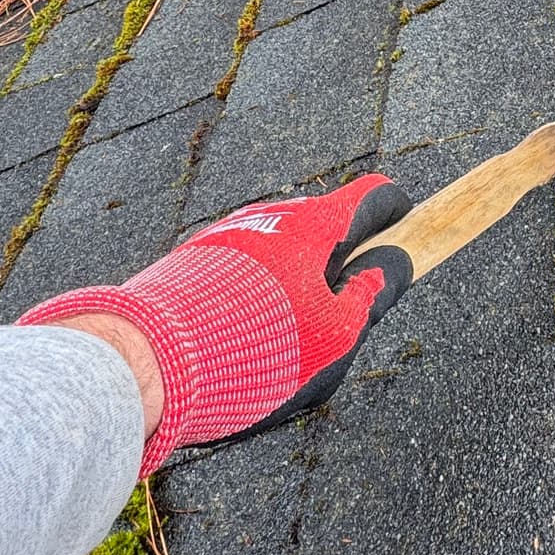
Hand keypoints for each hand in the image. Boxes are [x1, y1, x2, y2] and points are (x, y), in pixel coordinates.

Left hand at [19, 174, 412, 472]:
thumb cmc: (257, 347)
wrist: (147, 358)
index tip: (406, 229)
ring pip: (278, 251)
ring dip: (292, 280)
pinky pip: (239, 270)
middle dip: (339, 260)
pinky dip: (253, 295)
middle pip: (322, 226)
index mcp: (314, 226)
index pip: (371, 196)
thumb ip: (372, 296)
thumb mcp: (336, 335)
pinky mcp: (191, 261)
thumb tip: (395, 263)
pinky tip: (240, 341)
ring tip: (282, 342)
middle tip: (341, 315)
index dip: (397, 210)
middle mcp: (269, 217)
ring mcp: (226, 236)